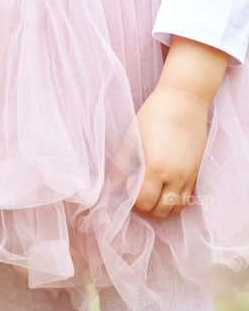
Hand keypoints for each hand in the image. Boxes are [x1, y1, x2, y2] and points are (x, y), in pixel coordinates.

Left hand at [134, 85, 208, 216]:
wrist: (184, 100)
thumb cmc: (153, 117)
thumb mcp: (131, 141)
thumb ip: (121, 167)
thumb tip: (112, 188)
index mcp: (156, 169)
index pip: (145, 203)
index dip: (134, 200)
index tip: (130, 183)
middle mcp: (176, 175)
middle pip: (162, 210)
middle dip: (147, 206)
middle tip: (139, 189)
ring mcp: (190, 174)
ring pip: (178, 206)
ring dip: (163, 204)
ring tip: (152, 187)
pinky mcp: (198, 168)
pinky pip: (188, 194)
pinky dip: (175, 196)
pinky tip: (165, 181)